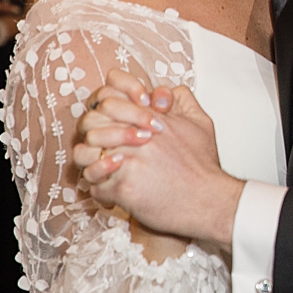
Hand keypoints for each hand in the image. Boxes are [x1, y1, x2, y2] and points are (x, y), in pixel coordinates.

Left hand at [73, 68, 242, 248]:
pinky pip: (95, 186)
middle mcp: (137, 137)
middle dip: (93, 134)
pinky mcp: (123, 188)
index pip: (109, 97)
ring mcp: (128, 162)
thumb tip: (164, 92)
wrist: (208, 200)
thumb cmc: (203, 166)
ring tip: (103, 169)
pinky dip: (101, 191)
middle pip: (91, 123)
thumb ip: (184, 100)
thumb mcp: (201, 123)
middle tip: (103, 146)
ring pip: (85, 154)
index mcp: (152, 119)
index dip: (103, 105)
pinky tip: (113, 192)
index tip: (113, 118)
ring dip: (90, 162)